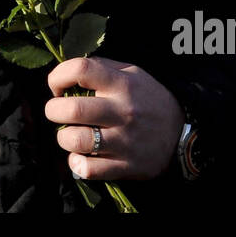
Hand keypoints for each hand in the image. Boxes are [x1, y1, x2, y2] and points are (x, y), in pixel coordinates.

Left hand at [45, 56, 183, 180]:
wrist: (182, 133)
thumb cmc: (148, 98)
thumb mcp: (132, 73)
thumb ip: (101, 67)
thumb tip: (66, 72)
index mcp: (122, 84)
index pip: (81, 70)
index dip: (58, 75)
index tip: (57, 85)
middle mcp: (123, 111)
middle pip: (72, 109)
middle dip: (53, 110)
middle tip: (57, 112)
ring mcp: (124, 141)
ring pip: (76, 141)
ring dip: (63, 137)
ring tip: (69, 134)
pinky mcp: (125, 166)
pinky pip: (89, 169)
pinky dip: (76, 163)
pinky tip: (80, 156)